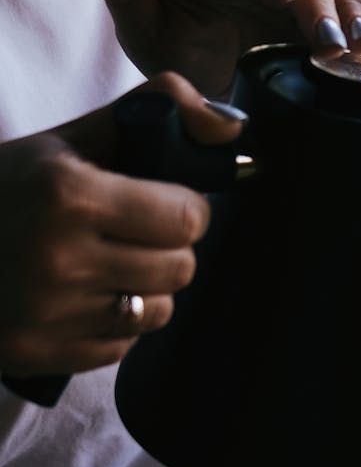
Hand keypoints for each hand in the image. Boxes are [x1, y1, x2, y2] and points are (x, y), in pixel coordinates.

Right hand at [0, 74, 243, 377]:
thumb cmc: (6, 190)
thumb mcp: (67, 140)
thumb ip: (154, 113)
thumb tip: (231, 129)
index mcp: (68, 195)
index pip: (186, 219)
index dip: (186, 209)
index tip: (167, 204)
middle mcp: (59, 258)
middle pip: (180, 268)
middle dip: (168, 248)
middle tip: (135, 235)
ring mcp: (48, 313)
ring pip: (159, 311)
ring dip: (147, 290)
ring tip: (107, 267)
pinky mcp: (41, 354)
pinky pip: (122, 346)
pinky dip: (113, 324)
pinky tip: (79, 298)